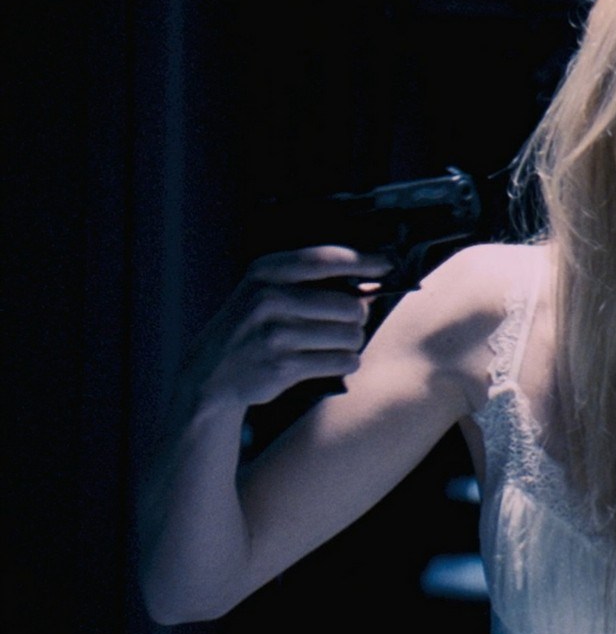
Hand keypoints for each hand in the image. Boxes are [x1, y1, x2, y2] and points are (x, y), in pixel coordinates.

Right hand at [189, 246, 393, 407]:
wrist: (209, 373)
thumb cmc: (252, 326)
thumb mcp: (264, 289)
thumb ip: (308, 278)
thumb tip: (376, 270)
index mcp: (264, 272)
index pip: (326, 260)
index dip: (364, 262)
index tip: (388, 265)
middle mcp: (267, 298)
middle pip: (350, 306)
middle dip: (357, 317)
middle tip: (345, 323)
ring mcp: (274, 334)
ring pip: (351, 336)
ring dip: (351, 342)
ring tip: (332, 343)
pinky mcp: (283, 366)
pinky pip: (343, 361)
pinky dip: (344, 362)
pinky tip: (327, 361)